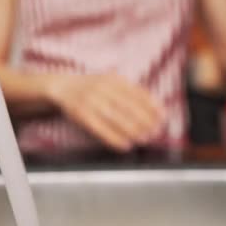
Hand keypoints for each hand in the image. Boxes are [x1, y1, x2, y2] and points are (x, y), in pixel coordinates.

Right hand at [45, 73, 163, 151]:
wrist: (62, 87)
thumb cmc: (92, 88)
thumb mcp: (111, 82)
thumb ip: (130, 92)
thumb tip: (155, 107)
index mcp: (113, 80)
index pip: (137, 93)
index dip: (152, 106)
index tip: (163, 117)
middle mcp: (102, 88)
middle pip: (128, 106)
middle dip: (145, 121)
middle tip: (156, 132)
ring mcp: (91, 101)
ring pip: (116, 118)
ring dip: (132, 131)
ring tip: (144, 140)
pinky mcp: (81, 114)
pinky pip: (101, 129)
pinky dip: (114, 138)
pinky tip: (125, 145)